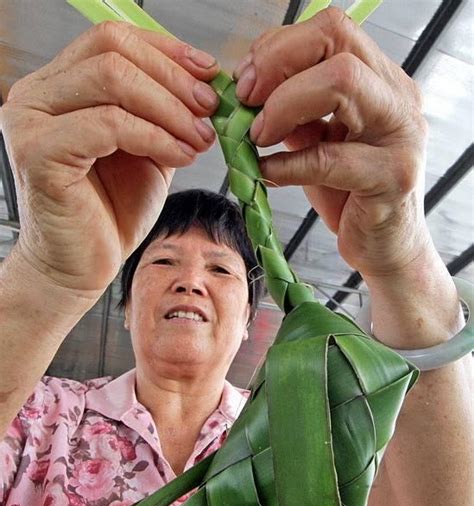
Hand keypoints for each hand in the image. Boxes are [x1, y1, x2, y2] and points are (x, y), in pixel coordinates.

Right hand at [0, 22, 218, 294]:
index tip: (209, 73)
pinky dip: (155, 136)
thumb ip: (164, 114)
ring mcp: (32, 121)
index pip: (113, 40)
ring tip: (200, 138)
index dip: (167, 51)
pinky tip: (181, 156)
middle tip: (210, 109)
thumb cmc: (110, 212)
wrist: (80, 265)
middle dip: (174, 80)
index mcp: (60, 88)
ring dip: (170, 109)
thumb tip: (206, 84)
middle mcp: (37, 96)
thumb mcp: (146, 151)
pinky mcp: (39, 153)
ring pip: (112, 81)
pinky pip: (109, 125)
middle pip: (113, 51)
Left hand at [234, 7, 430, 278]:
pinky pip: (329, 157)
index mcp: (380, 81)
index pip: (331, 31)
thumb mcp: (317, 142)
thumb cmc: (349, 193)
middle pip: (336, 44)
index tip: (246, 80)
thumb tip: (245, 90)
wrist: (382, 245)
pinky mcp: (391, 177)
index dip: (279, 48)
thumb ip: (292, 112)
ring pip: (340, 83)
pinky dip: (286, 163)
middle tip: (245, 102)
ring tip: (257, 138)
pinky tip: (267, 173)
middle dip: (277, 66)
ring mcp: (400, 135)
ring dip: (282, 106)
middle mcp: (398, 98)